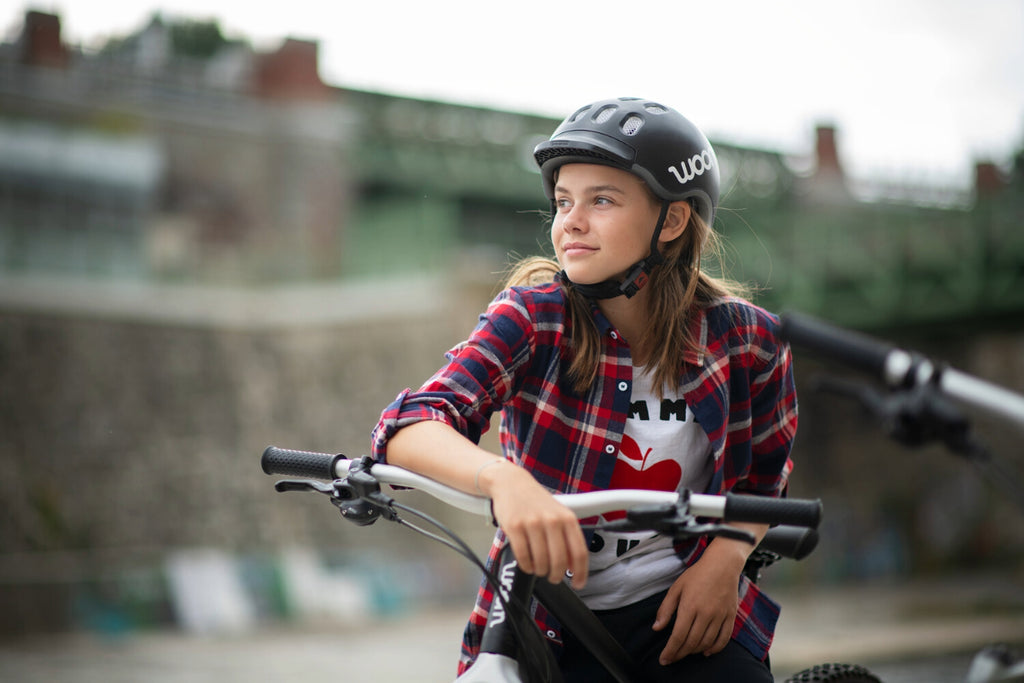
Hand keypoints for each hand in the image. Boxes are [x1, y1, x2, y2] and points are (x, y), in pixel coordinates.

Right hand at [481, 461, 589, 588]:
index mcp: (568, 518)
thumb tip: (575, 567)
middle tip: (553, 577)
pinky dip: (526, 566)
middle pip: (560, 561)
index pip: (579, 552)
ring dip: (540, 571)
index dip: (581, 573)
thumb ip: (568, 538)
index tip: (579, 584)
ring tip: (538, 568)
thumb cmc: (536, 502)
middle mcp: (552, 520)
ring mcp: (532, 523)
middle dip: (556, 575)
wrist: (512, 483)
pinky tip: (527, 563)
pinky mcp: (514, 526)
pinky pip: (523, 557)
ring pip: (541, 561)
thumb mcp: (559, 514)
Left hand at [651, 537, 750, 663]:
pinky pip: (724, 639)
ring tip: (686, 652)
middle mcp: (705, 613)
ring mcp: (720, 616)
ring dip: (695, 651)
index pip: (678, 636)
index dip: (670, 651)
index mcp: (689, 606)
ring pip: (707, 643)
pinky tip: (706, 652)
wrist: (722, 565)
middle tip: (672, 658)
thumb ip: (666, 609)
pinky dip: (715, 649)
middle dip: (680, 654)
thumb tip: (657, 628)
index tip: (664, 660)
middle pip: (691, 642)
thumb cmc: (696, 575)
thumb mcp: (676, 588)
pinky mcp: (730, 616)